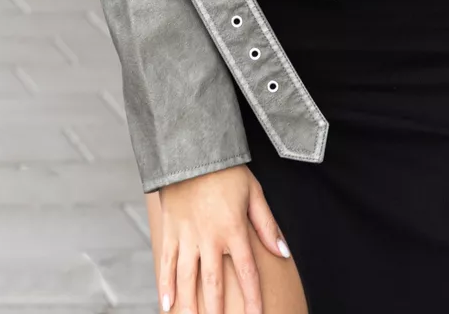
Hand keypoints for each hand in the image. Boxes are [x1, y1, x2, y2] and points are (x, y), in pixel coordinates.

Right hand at [156, 164, 290, 313]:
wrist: (191, 151)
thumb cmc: (227, 172)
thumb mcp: (254, 193)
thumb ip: (267, 225)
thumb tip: (282, 251)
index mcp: (234, 229)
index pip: (247, 272)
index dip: (253, 299)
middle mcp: (210, 237)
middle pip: (214, 284)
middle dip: (217, 312)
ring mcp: (187, 236)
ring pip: (188, 280)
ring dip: (190, 307)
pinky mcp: (170, 232)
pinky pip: (166, 264)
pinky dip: (165, 287)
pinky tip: (167, 307)